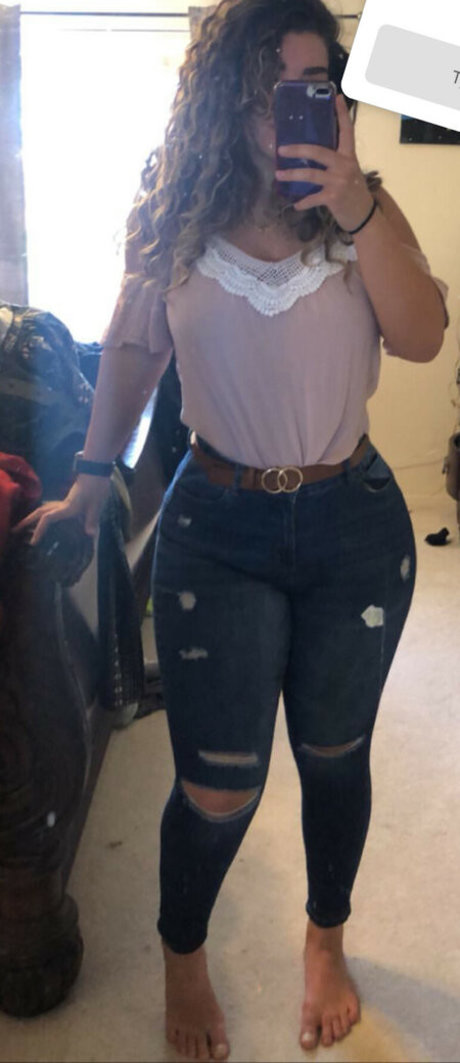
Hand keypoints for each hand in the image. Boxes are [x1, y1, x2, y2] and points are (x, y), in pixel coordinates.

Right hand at [13, 476, 110, 545]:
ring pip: (43, 509)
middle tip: (15, 530)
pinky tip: (45, 520)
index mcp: (67, 508)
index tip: (33, 541)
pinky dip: (44, 514)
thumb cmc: (97, 488)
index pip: (47, 518)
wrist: (96, 472)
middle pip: (39, 512)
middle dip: (27, 521)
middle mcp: (62, 505)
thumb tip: (90, 535)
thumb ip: (92, 520)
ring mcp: (64, 502)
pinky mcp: (68, 500)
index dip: (39, 530)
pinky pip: (51, 508)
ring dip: (33, 517)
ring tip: (25, 526)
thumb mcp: (96, 505)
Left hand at [275, 93, 373, 230]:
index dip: (341, 114)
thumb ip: (336, 161)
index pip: (347, 131)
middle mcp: (344, 165)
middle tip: (281, 150)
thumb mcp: (348, 171)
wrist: (364, 215)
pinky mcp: (333, 197)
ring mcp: (338, 181)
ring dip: (291, 175)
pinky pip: (312, 198)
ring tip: (278, 175)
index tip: (337, 97)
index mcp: (349, 156)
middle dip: (297, 150)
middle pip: (317, 151)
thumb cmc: (353, 191)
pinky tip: (295, 205)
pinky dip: (303, 202)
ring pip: (310, 174)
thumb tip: (313, 155)